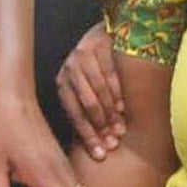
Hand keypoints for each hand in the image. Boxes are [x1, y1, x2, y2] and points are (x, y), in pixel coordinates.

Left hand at [56, 24, 125, 159]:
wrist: (105, 32)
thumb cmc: (95, 66)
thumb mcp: (85, 86)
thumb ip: (86, 108)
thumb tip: (97, 143)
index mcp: (63, 83)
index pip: (74, 115)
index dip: (88, 136)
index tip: (100, 154)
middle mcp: (70, 69)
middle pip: (86, 105)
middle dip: (101, 127)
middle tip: (114, 143)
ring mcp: (83, 56)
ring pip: (99, 92)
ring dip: (111, 114)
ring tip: (121, 129)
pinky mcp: (99, 46)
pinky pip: (110, 75)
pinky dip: (117, 93)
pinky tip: (123, 108)